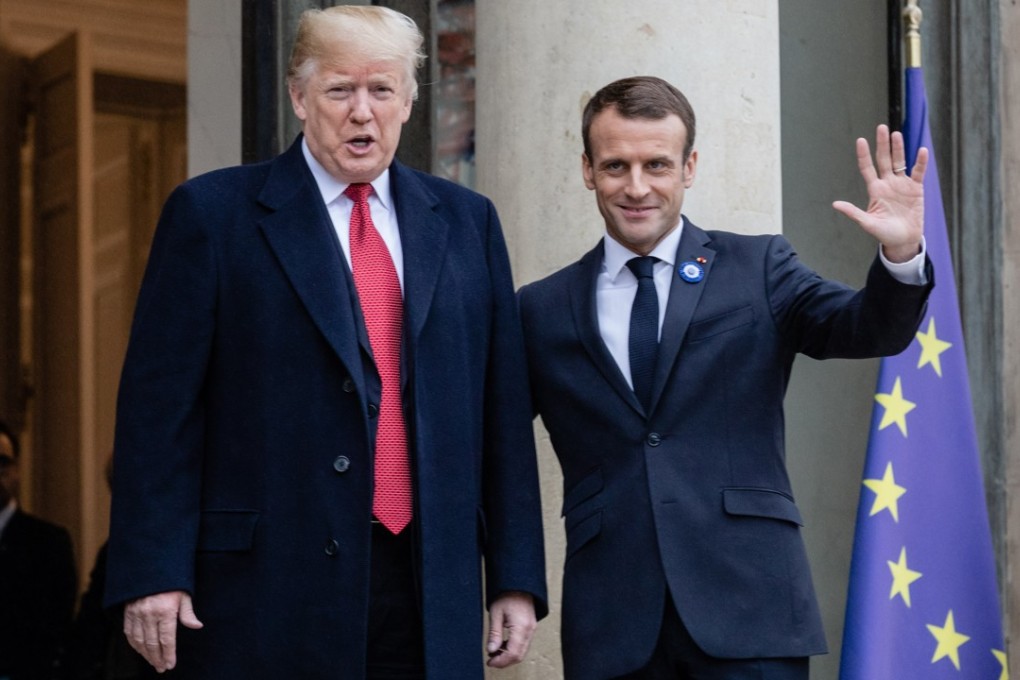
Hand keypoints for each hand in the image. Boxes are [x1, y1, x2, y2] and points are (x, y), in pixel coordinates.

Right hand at [123, 590, 203, 671]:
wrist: (151, 566)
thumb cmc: (172, 582)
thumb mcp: (184, 594)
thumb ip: (188, 613)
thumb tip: (197, 626)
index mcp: (166, 610)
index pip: (167, 638)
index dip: (168, 654)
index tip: (170, 664)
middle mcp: (149, 614)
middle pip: (152, 643)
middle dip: (157, 658)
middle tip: (161, 668)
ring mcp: (137, 613)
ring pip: (139, 640)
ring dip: (145, 654)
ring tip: (153, 662)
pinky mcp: (128, 612)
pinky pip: (129, 633)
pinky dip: (134, 644)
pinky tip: (140, 650)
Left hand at [485, 591, 536, 668]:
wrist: (519, 584)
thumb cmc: (507, 594)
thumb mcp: (496, 613)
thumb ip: (494, 634)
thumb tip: (491, 650)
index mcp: (521, 626)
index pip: (513, 653)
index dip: (501, 661)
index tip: (490, 661)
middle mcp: (529, 630)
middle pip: (519, 655)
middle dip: (504, 661)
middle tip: (491, 660)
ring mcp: (531, 629)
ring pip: (522, 651)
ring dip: (508, 655)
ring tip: (494, 653)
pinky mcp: (530, 627)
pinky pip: (523, 644)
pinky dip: (513, 648)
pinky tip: (502, 646)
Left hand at [832, 124, 928, 262]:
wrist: (903, 240)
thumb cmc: (884, 233)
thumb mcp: (868, 223)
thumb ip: (853, 212)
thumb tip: (835, 204)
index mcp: (875, 190)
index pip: (868, 168)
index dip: (864, 155)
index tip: (860, 140)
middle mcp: (887, 183)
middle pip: (884, 160)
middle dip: (882, 144)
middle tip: (881, 128)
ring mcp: (902, 184)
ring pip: (900, 162)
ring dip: (898, 148)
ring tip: (896, 134)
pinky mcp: (916, 189)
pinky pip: (919, 172)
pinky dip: (920, 162)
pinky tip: (922, 151)